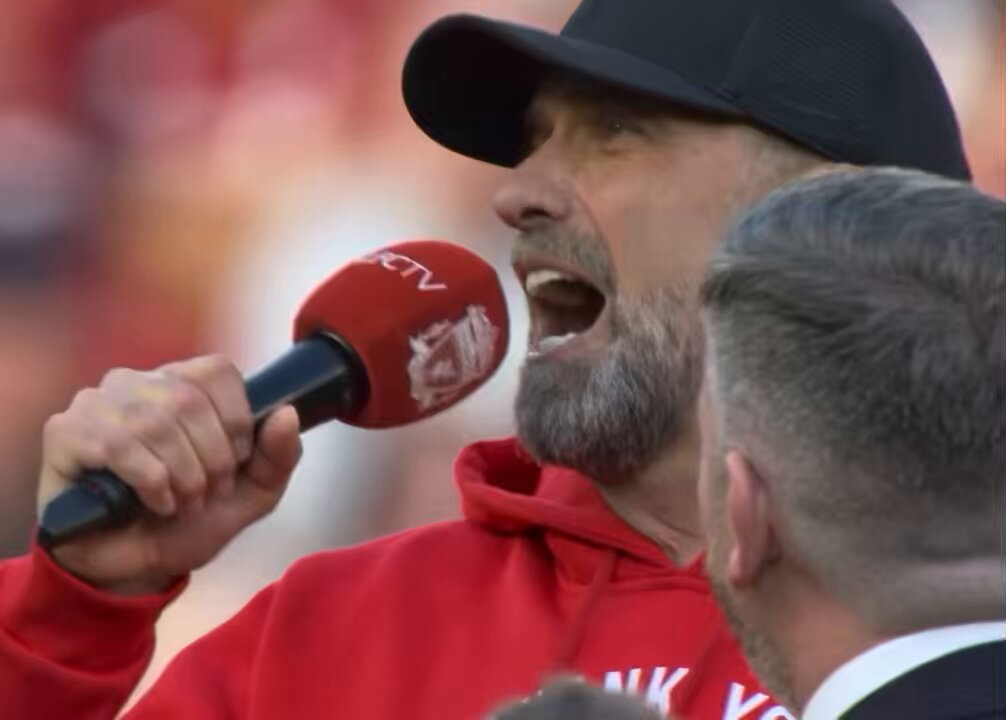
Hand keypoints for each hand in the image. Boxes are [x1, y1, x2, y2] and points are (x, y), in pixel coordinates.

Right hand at [37, 355, 301, 594]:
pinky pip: (116, 444)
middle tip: (207, 494)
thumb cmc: (189, 521)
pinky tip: (154, 503)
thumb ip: (278, 456)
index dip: (235, 422)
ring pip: (155, 422)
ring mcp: (97, 403)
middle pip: (189, 399)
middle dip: (211, 459)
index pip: (217, 372)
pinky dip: (149, 482)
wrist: (135, 567)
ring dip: (182, 475)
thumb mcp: (251, 495)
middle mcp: (137, 382)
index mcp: (181, 384)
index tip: (235, 463)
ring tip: (183, 504)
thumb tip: (288, 413)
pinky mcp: (65, 432)